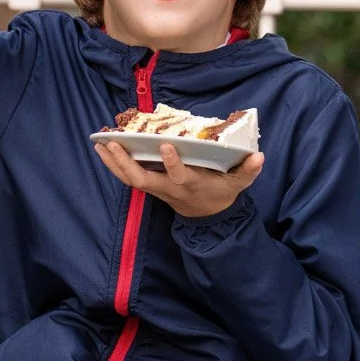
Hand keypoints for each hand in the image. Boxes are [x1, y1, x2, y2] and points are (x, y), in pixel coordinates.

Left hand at [95, 140, 263, 218]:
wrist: (208, 217)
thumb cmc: (222, 193)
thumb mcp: (238, 184)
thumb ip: (248, 171)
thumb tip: (259, 156)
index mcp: (192, 185)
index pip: (180, 176)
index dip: (172, 164)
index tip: (167, 146)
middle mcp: (170, 188)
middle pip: (143, 180)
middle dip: (126, 163)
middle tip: (113, 143)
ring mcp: (157, 189)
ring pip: (130, 180)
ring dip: (113, 163)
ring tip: (100, 143)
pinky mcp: (150, 187)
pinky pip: (128, 178)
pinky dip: (114, 165)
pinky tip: (103, 149)